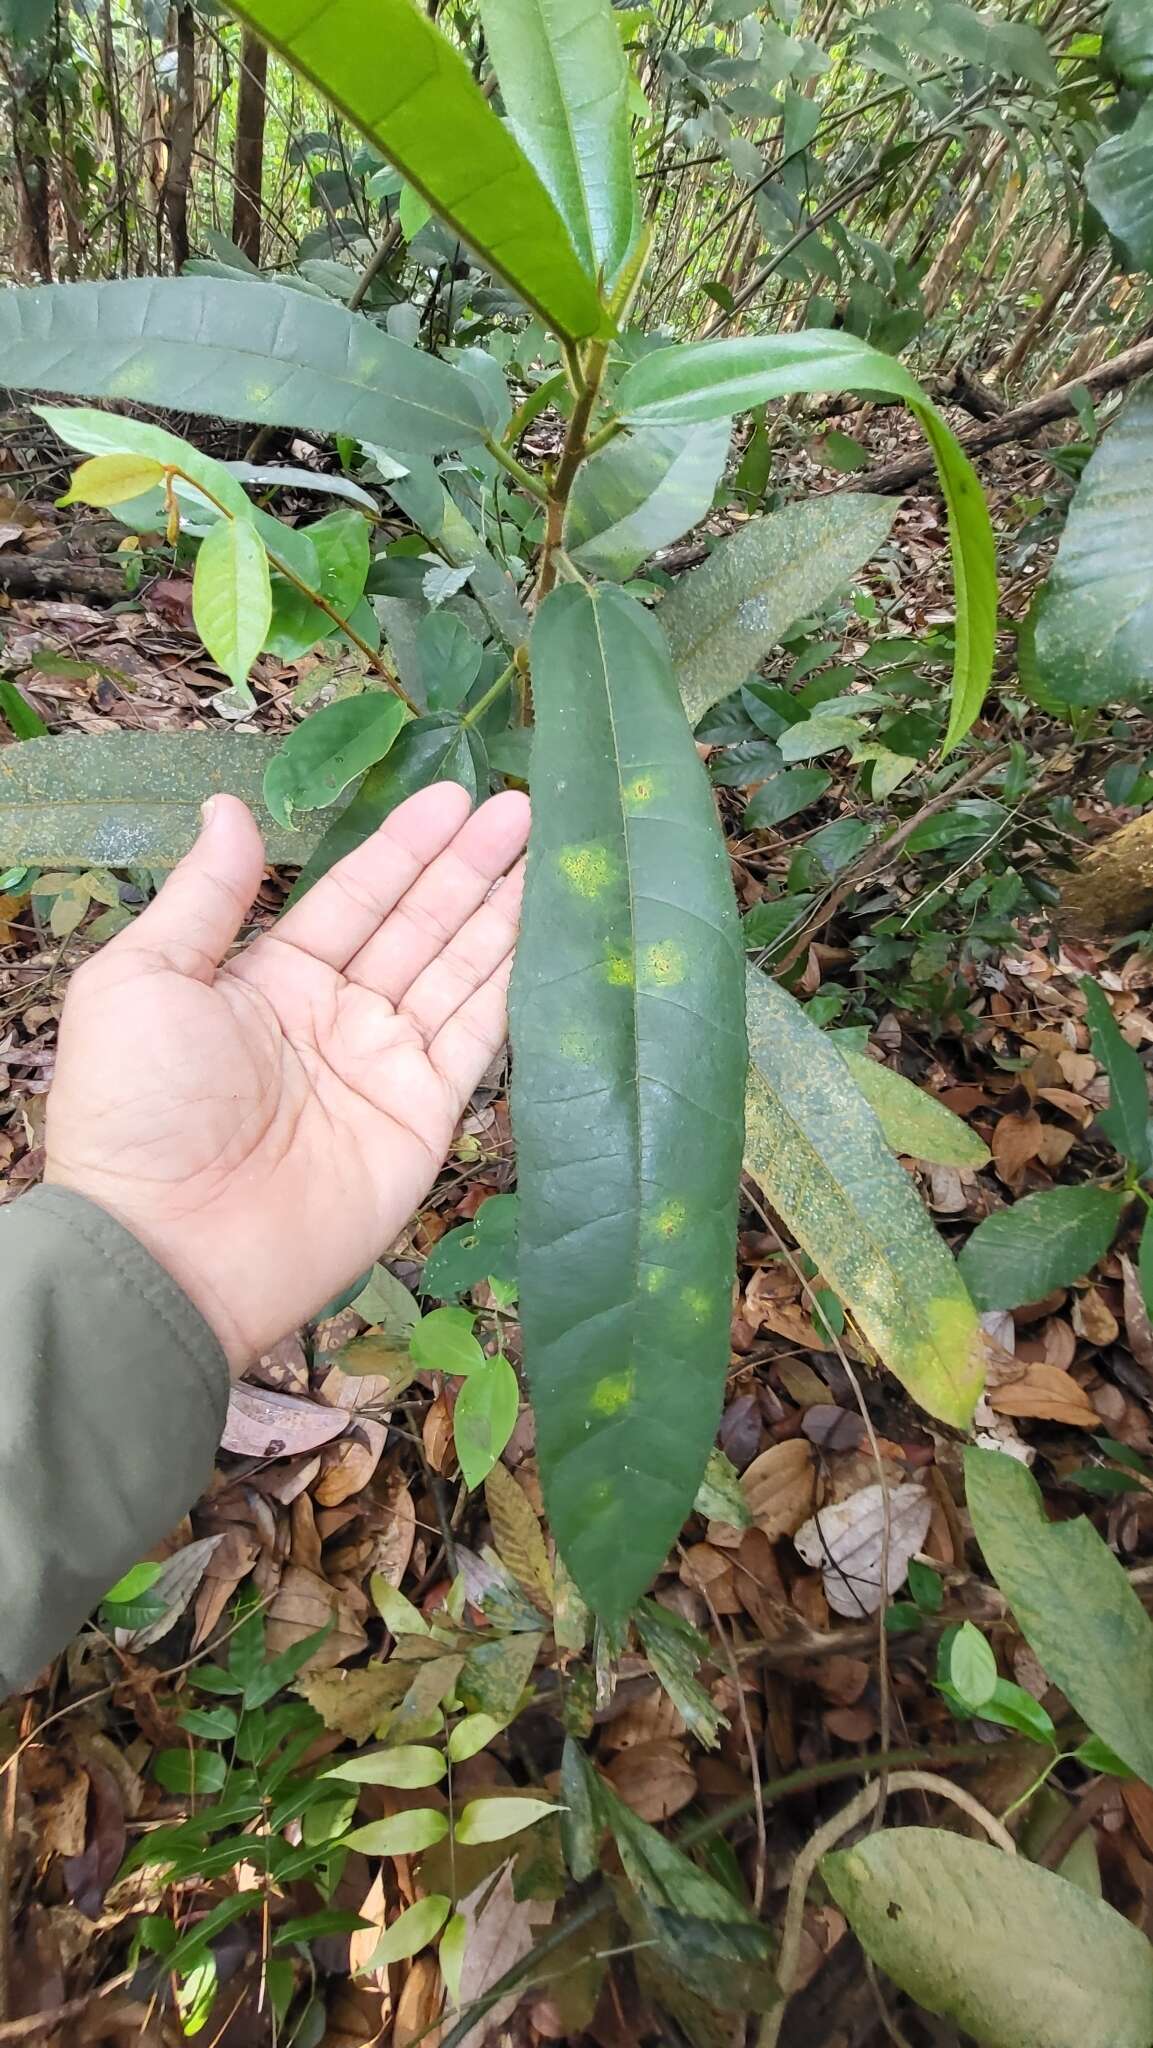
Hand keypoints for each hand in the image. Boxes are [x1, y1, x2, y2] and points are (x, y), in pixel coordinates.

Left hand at [45, 783, 529, 1375]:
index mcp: (269, 979)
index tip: (455, 794)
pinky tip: (549, 936)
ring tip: (549, 853)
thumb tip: (230, 805)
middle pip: (417, 925)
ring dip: (502, 914)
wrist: (168, 1247)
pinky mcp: (423, 1119)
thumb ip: (203, 895)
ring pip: (458, 972)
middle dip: (468, 867)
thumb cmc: (137, 1111)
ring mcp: (383, 1068)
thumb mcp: (140, 980)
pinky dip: (514, 987)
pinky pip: (478, 1039)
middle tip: (523, 808)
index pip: (353, 896)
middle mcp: (335, 1017)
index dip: (404, 847)